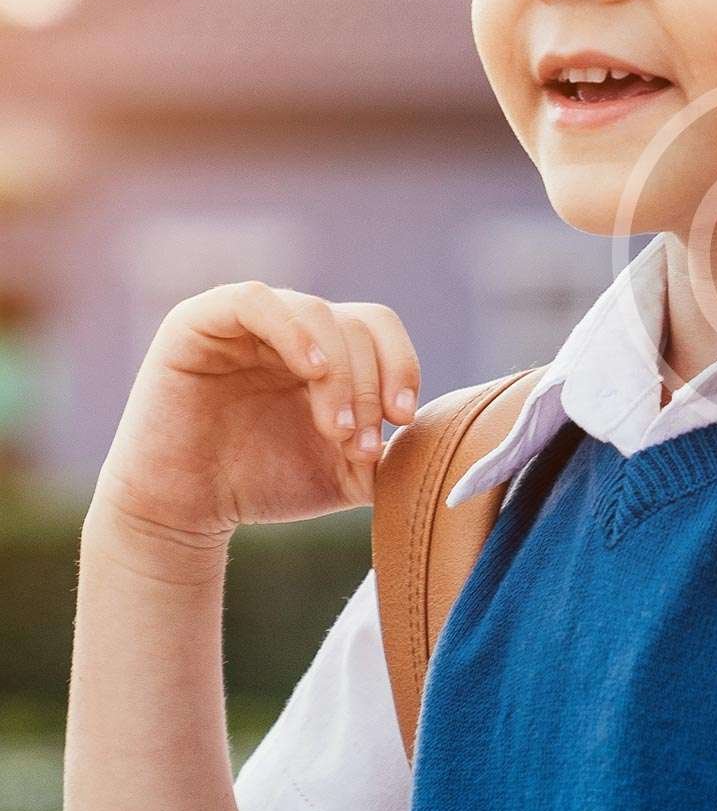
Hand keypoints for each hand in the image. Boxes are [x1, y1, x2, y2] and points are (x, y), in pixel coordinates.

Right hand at [93, 282, 421, 551]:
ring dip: (342, 373)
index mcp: (328, 351)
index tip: (407, 420)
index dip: (402, 367)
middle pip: (357, 325)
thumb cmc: (262, 484)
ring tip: (337, 429)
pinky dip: (293, 329)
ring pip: (318, 314)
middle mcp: (292, 328)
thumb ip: (391, 452)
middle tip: (363, 442)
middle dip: (372, 385)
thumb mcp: (345, 473)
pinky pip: (254, 299)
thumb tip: (440, 441)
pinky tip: (312, 371)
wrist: (183, 511)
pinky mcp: (200, 321)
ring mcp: (247, 321)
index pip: (380, 331)